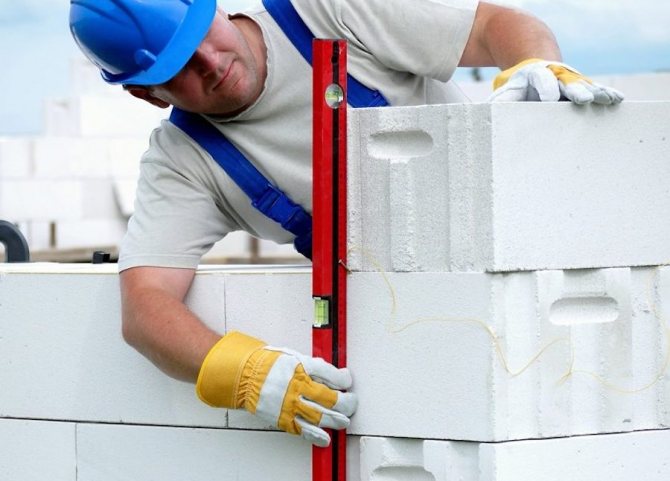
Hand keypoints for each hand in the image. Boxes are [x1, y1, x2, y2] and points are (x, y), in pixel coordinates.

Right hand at [196, 331, 355, 446]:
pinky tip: (325, 438)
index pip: (331, 375)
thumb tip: (332, 373)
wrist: (245, 375)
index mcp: (301, 367)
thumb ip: (313, 366)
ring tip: (344, 420)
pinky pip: (303, 430)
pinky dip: (317, 436)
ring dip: (337, 420)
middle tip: (351, 403)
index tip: (347, 381)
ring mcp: (290, 404)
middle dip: (347, 403)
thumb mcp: (293, 356)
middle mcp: (298, 386)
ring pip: (321, 416)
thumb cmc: (269, 364)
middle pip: (330, 398)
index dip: (344, 379)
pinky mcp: (283, 418)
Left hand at [489, 58, 623, 104]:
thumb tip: (489, 112)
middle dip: (575, 90)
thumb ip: (503, 99)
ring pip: (585, 86)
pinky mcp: (582, 85)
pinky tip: (617, 100)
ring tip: (606, 100)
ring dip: (596, 93)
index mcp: (537, 75)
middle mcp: (557, 76)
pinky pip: (596, 89)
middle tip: (582, 100)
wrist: (536, 62)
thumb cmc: (521, 82)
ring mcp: (572, 80)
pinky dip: (607, 94)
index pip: (541, 81)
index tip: (549, 99)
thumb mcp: (509, 87)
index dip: (546, 89)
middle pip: (567, 82)